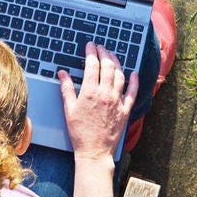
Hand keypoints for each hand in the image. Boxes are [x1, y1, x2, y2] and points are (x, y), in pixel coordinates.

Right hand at [58, 42, 135, 161]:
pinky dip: (134, 81)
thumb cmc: (79, 132)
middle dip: (104, 53)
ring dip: (117, 62)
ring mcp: (117, 101)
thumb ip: (66, 89)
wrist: (94, 151)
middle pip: (108, 66)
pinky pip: (133, 92)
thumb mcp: (69, 109)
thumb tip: (62, 73)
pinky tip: (133, 73)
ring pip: (120, 75)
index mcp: (90, 92)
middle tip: (101, 47)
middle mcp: (105, 94)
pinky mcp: (125, 110)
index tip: (90, 46)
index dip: (91, 52)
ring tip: (113, 55)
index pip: (92, 65)